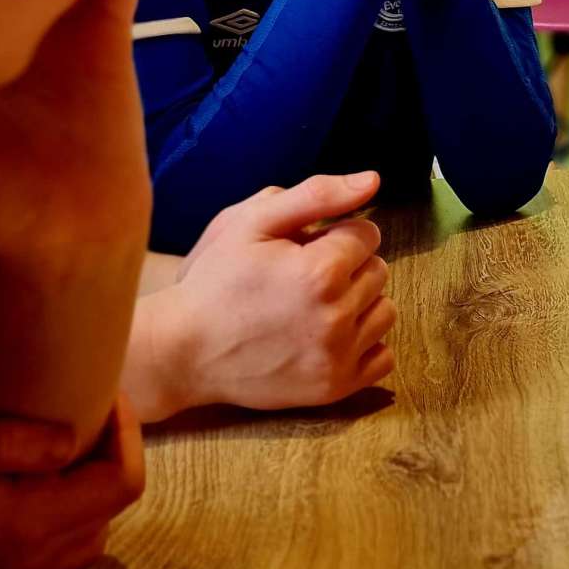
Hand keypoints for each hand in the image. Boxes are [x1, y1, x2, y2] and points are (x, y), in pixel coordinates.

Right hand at [0, 401, 143, 568]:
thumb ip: (16, 441)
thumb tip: (72, 439)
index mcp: (29, 525)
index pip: (121, 485)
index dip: (128, 436)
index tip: (109, 397)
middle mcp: (29, 562)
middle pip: (111, 515)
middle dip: (112, 463)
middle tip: (88, 419)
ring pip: (85, 540)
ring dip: (88, 496)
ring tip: (60, 452)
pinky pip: (50, 556)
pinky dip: (60, 520)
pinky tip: (27, 485)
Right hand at [131, 173, 395, 420]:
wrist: (183, 352)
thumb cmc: (215, 281)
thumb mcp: (250, 223)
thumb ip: (316, 195)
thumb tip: (372, 181)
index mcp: (320, 272)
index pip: (367, 234)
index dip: (335, 235)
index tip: (305, 248)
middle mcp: (336, 316)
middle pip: (378, 271)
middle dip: (348, 266)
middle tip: (304, 276)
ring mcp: (337, 356)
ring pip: (385, 311)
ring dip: (360, 303)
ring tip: (318, 305)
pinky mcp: (334, 388)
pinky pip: (382, 358)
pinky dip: (364, 344)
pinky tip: (330, 336)